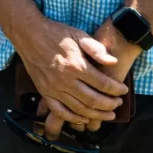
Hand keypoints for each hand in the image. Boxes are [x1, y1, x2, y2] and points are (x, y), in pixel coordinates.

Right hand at [14, 18, 128, 138]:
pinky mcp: (44, 92)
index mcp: (76, 65)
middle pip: (93, 100)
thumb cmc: (56, 33)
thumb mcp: (79, 34)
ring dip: (96, 115)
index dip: (117, 90)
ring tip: (108, 115)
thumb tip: (113, 62)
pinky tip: (84, 119)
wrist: (29, 34)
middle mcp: (65, 80)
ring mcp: (53, 88)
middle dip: (110, 105)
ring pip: (79, 109)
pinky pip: (59, 111)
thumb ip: (96, 49)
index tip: (124, 90)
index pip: (103, 84)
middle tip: (118, 103)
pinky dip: (73, 118)